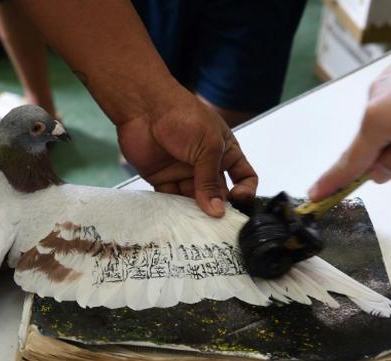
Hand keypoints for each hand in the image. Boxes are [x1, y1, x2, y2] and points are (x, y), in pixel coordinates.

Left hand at [117, 86, 257, 216]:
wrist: (145, 108)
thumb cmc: (183, 116)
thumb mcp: (208, 147)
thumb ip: (211, 180)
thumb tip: (217, 210)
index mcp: (225, 152)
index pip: (244, 177)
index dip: (245, 191)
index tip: (238, 200)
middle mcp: (206, 164)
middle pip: (218, 193)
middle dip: (219, 207)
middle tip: (215, 221)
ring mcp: (184, 172)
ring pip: (195, 200)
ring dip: (196, 212)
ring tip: (196, 222)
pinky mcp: (162, 178)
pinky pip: (171, 199)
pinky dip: (175, 209)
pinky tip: (177, 215)